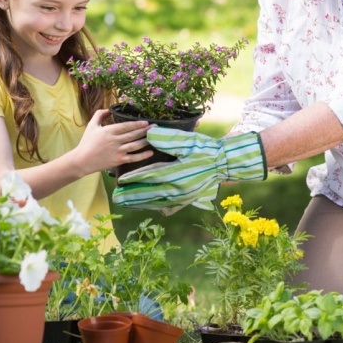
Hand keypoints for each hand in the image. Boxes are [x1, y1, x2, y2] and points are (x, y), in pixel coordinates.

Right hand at [72, 109, 152, 175]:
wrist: (82, 160)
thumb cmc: (87, 142)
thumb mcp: (92, 125)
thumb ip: (99, 114)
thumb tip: (109, 109)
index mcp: (109, 131)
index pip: (126, 126)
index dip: (137, 124)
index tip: (146, 122)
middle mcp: (115, 140)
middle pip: (133, 135)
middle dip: (145, 131)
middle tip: (155, 127)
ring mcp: (118, 151)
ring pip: (135, 145)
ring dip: (145, 141)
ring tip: (154, 137)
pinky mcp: (118, 160)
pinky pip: (133, 158)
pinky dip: (142, 155)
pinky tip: (150, 152)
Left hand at [111, 128, 265, 211]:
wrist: (224, 163)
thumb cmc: (205, 150)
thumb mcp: (187, 141)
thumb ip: (168, 139)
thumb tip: (150, 134)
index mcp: (177, 173)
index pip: (150, 177)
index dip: (134, 178)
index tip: (121, 180)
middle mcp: (178, 188)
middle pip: (150, 194)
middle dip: (132, 196)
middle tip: (117, 197)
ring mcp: (183, 197)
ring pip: (157, 202)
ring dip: (141, 203)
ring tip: (128, 203)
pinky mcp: (188, 200)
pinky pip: (169, 207)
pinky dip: (157, 207)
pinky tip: (149, 206)